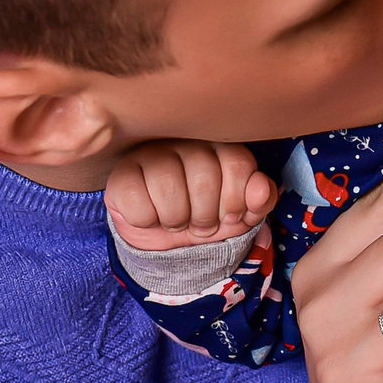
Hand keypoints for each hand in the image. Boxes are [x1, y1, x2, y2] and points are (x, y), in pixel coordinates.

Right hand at [104, 140, 277, 249]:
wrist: (166, 242)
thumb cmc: (206, 217)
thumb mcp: (240, 215)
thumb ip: (259, 200)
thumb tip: (261, 189)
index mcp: (218, 144)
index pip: (238, 163)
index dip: (236, 201)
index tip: (229, 216)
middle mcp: (184, 140)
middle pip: (204, 178)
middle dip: (206, 215)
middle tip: (200, 224)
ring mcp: (149, 153)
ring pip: (169, 187)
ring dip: (177, 219)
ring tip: (176, 221)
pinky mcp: (121, 174)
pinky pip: (138, 201)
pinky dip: (148, 220)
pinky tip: (151, 216)